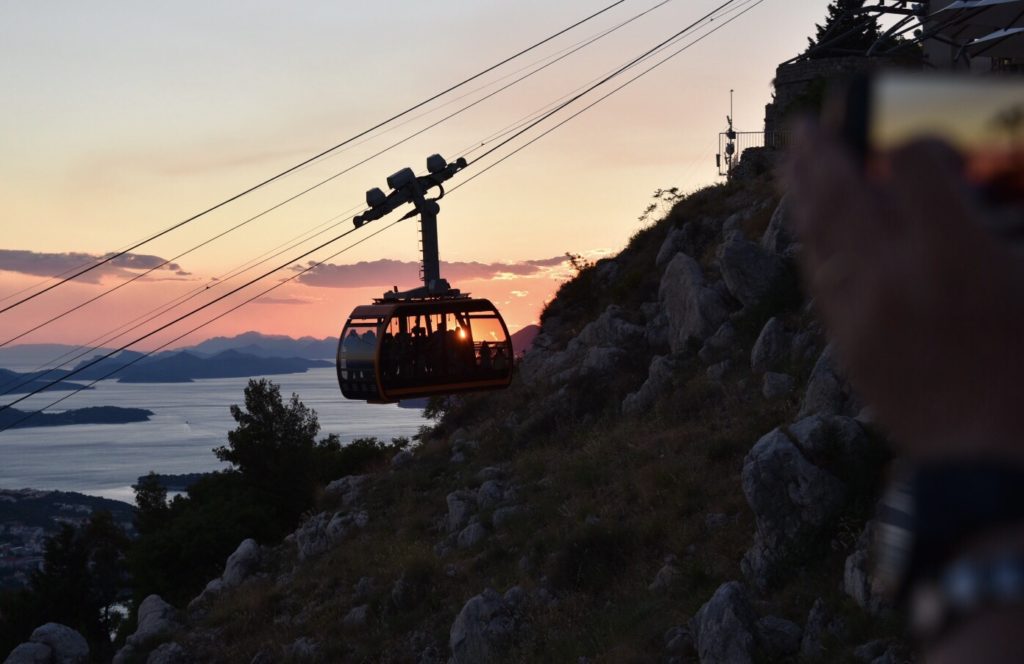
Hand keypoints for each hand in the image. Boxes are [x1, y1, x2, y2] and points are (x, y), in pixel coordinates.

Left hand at [785, 121, 1023, 461]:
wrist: (987, 461)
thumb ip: (995, 233)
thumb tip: (969, 205)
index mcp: (955, 256)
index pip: (914, 165)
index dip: (918, 142)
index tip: (923, 143)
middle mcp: (895, 274)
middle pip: (846, 192)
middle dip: (824, 151)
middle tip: (807, 125)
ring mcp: (860, 309)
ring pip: (820, 233)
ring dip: (804, 190)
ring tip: (794, 159)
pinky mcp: (843, 342)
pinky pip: (816, 277)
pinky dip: (809, 242)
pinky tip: (805, 225)